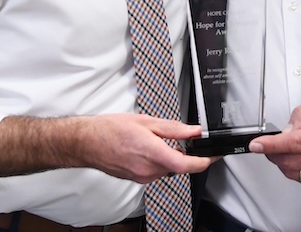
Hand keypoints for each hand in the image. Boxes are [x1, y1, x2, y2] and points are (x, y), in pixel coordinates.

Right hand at [0, 113, 214, 181]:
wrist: (86, 142)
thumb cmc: (109, 129)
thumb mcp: (145, 121)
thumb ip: (172, 128)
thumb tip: (193, 131)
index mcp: (152, 153)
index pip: (187, 164)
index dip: (205, 161)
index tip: (214, 156)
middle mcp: (148, 170)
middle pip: (178, 166)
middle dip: (183, 153)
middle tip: (180, 136)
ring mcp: (141, 177)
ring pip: (166, 168)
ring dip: (168, 156)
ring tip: (154, 138)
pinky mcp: (136, 179)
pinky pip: (154, 171)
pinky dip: (157, 160)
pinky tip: (145, 147)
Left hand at [248, 98, 300, 183]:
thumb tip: (286, 130)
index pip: (293, 143)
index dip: (271, 145)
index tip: (256, 145)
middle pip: (290, 160)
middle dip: (272, 152)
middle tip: (267, 143)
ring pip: (293, 172)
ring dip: (280, 161)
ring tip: (282, 148)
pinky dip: (291, 168)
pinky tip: (292, 156)